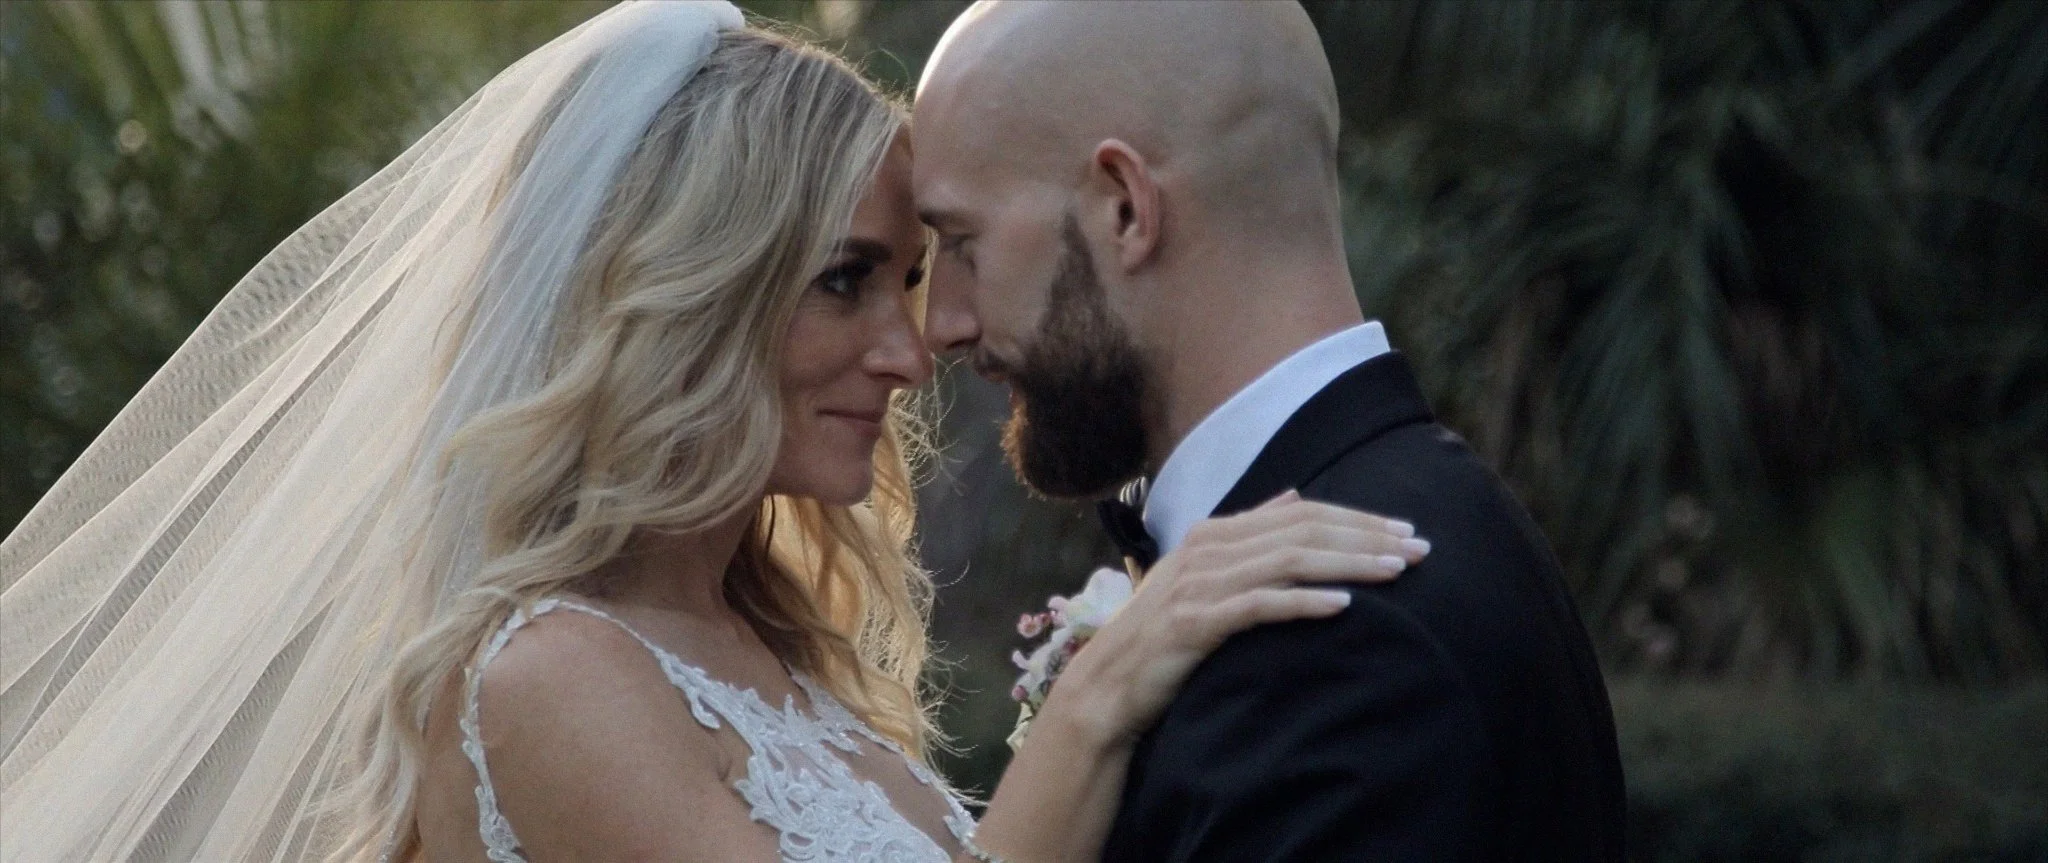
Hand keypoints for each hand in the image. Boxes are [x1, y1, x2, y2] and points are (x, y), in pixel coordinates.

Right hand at [1047, 491, 1429, 748]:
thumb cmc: (1162, 636)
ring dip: (1349, 564)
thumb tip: (1293, 496)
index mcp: (1214, 532)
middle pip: (1303, 531)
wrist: (1107, 686)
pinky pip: (1261, 605)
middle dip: (1366, 537)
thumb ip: (1247, 535)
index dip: (1357, 518)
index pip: (1300, 512)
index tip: (1404, 531)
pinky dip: (1305, 602)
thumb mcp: (1202, 575)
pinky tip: (1344, 606)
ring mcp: (1199, 584)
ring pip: (1289, 561)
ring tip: (1396, 571)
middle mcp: (1207, 549)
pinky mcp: (1195, 621)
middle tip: (1419, 549)